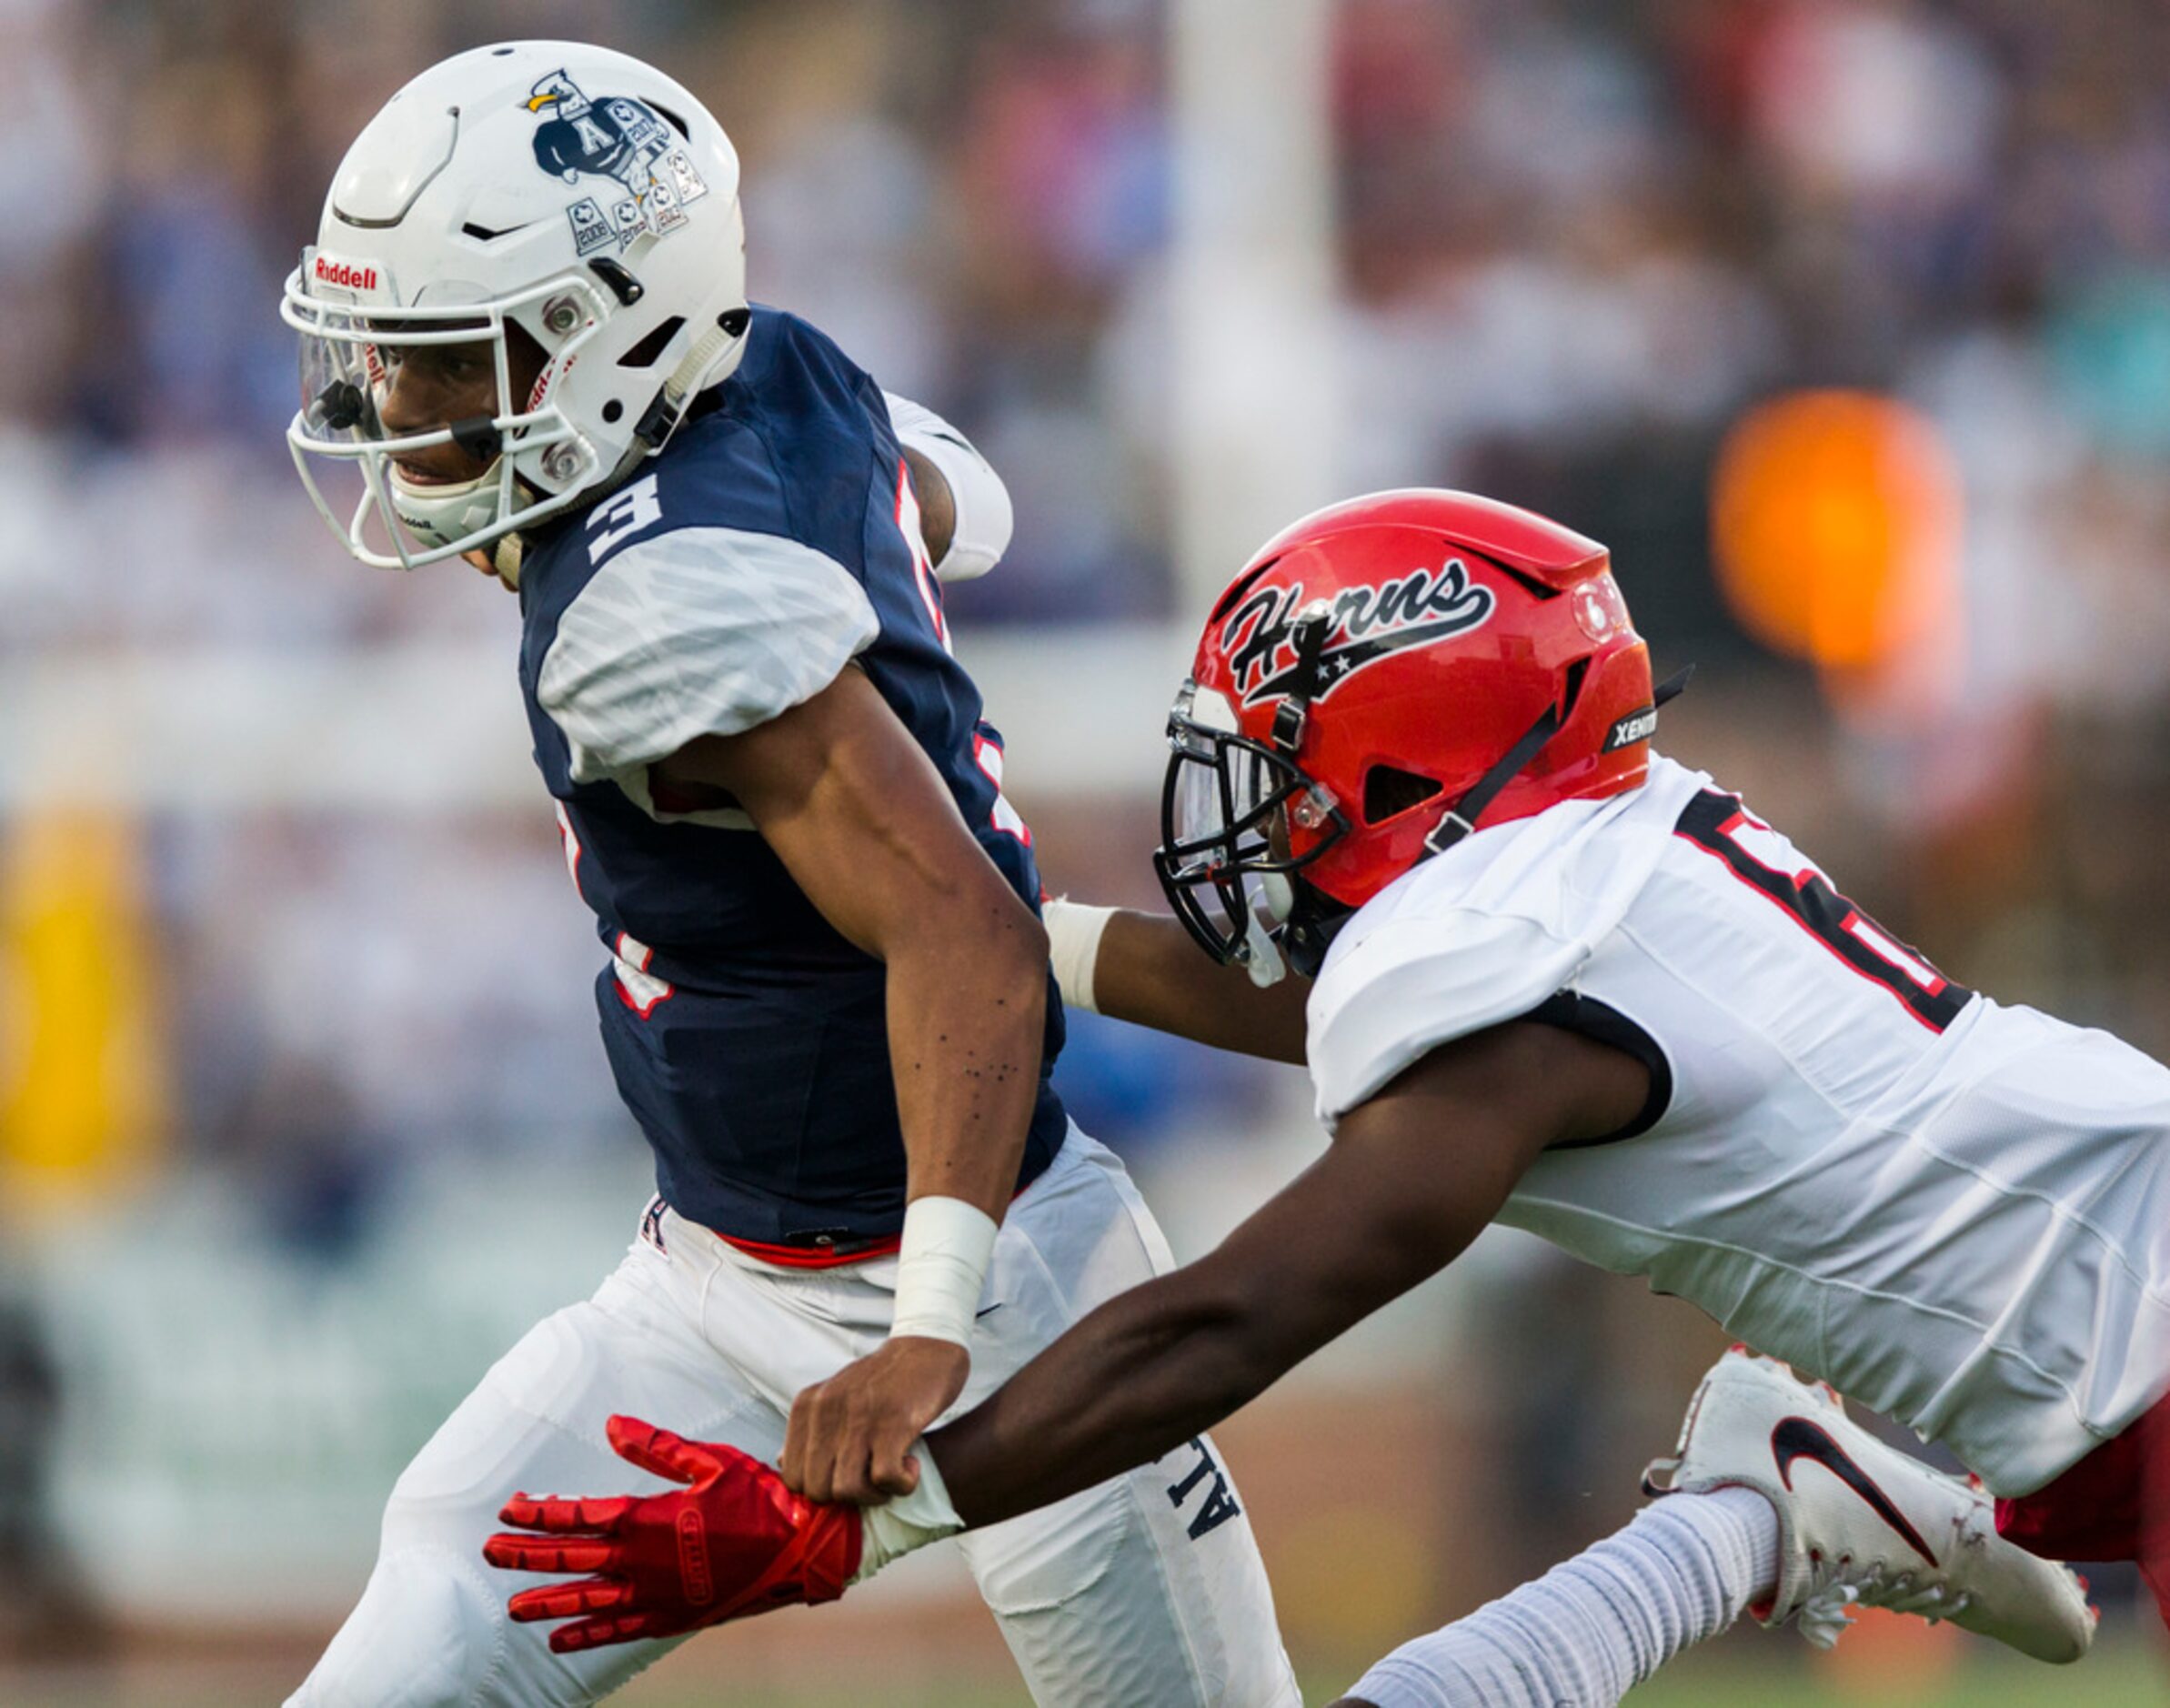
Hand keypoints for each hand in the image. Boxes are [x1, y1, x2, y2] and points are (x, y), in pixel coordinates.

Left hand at [482, 1414, 860, 1653]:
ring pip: (587, 1599)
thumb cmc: (759, 1498)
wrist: (801, 1549)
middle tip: (491, 1550)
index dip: (542, 1512)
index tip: (510, 1508)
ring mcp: (654, 1594)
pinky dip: (587, 1636)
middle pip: (572, 1558)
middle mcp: (642, 1561)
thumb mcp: (710, 1461)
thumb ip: (656, 1447)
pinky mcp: (671, 1617)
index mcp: (648, 1518)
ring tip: (512, 1607)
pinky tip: (560, 1640)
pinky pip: (618, 1631)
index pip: (580, 1515)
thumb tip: (611, 1426)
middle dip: (527, 1554)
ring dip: (547, 1601)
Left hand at [782, 1336, 969, 1502]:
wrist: (926, 1347)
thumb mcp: (835, 1397)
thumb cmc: (882, 1380)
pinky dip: (902, 1484)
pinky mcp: (893, 1423)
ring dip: (874, 1495)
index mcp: (807, 1405)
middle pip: (817, 1489)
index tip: (849, 1476)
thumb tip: (783, 1463)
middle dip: (847, 1497)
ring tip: (893, 1474)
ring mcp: (859, 1417)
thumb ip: (809, 1430)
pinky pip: (885, 1478)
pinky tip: (911, 1466)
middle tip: (873, 1478)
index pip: (792, 1477)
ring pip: (846, 1490)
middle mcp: (826, 1410)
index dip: (822, 1488)